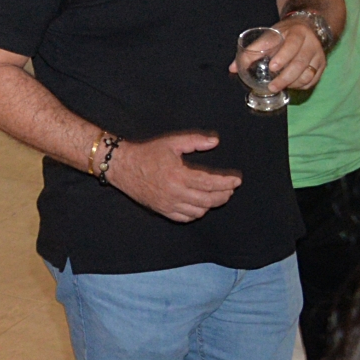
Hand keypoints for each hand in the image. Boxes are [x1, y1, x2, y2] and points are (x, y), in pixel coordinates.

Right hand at [104, 132, 239, 222]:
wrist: (122, 166)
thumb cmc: (147, 153)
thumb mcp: (171, 142)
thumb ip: (195, 141)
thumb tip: (215, 142)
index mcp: (179, 175)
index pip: (210, 183)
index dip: (227, 183)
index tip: (237, 180)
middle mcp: (175, 193)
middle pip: (209, 200)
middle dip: (224, 195)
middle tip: (229, 188)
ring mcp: (168, 204)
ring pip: (199, 211)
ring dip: (211, 204)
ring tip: (216, 195)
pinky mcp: (162, 210)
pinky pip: (186, 218)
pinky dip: (197, 212)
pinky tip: (199, 204)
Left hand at [228, 19, 324, 91]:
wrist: (306, 27)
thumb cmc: (283, 34)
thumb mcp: (267, 37)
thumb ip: (251, 52)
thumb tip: (233, 68)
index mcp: (296, 33)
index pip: (292, 45)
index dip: (283, 57)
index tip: (272, 67)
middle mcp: (310, 43)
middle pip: (300, 62)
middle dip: (285, 77)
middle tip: (272, 86)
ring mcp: (318, 54)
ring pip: (308, 73)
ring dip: (293, 83)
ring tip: (280, 86)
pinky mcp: (321, 64)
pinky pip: (314, 79)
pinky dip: (302, 85)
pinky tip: (292, 85)